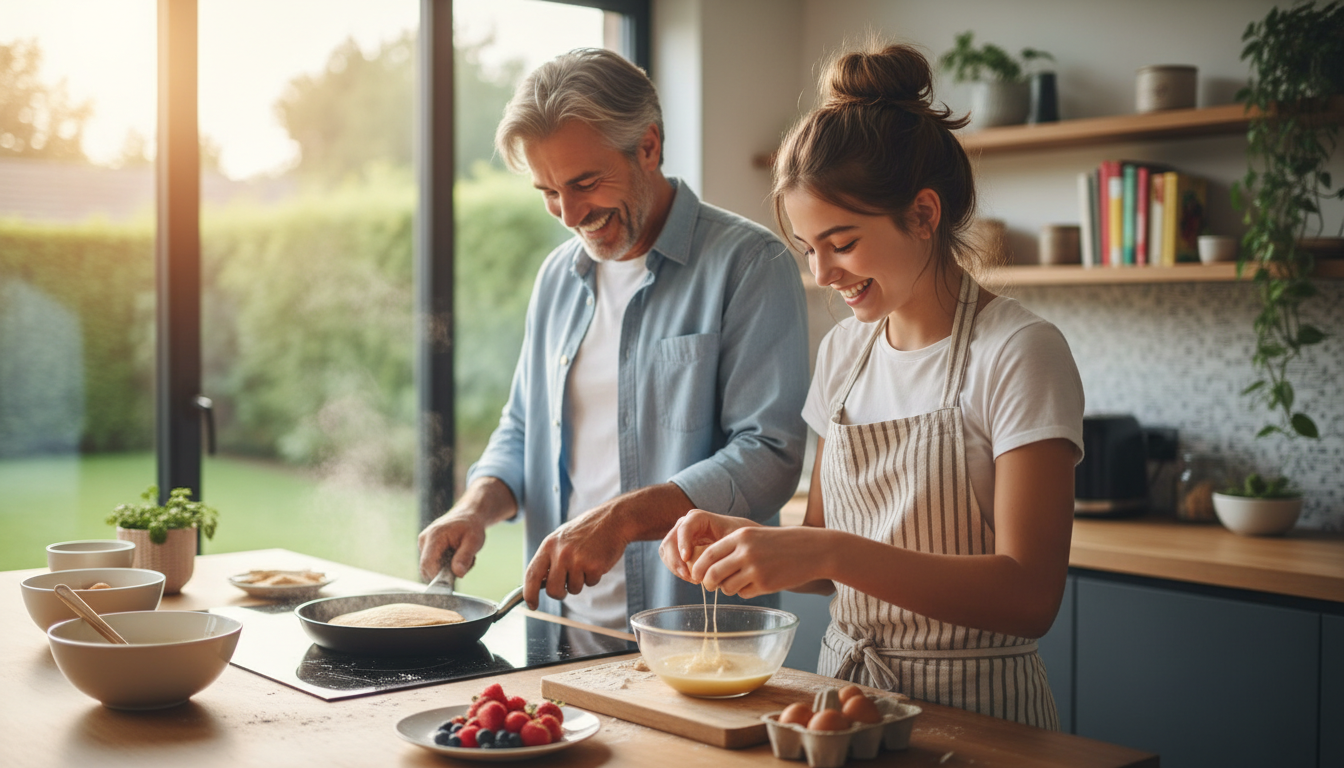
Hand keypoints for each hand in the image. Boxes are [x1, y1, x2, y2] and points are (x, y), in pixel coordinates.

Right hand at [417, 477, 515, 580]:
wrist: (468, 516)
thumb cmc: (471, 527)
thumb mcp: (474, 541)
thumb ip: (465, 557)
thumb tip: (458, 574)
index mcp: (434, 536)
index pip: (428, 564)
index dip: (438, 577)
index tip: (453, 581)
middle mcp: (424, 540)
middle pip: (427, 568)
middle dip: (445, 573)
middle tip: (464, 563)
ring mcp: (423, 544)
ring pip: (430, 568)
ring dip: (446, 569)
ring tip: (461, 557)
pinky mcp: (426, 548)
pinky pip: (432, 564)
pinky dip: (444, 566)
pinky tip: (455, 556)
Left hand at [523, 503, 628, 609]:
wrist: (613, 519)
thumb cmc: (587, 530)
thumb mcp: (562, 538)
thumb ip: (550, 558)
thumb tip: (539, 583)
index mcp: (549, 545)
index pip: (532, 574)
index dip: (529, 594)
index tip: (532, 605)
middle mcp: (561, 553)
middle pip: (552, 590)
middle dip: (559, 594)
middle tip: (566, 587)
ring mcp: (577, 560)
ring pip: (573, 589)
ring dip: (581, 581)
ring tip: (587, 562)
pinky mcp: (594, 566)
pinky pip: (590, 583)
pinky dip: (594, 576)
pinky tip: (597, 560)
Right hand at [658, 509, 759, 582]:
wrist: (739, 543)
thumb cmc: (739, 539)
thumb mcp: (734, 540)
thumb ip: (721, 547)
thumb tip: (708, 561)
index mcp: (698, 518)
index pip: (684, 527)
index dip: (683, 542)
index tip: (687, 558)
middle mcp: (686, 525)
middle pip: (670, 540)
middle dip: (676, 560)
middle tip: (690, 577)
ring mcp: (680, 537)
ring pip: (666, 551)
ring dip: (676, 567)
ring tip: (694, 579)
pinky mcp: (678, 549)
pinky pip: (670, 559)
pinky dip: (678, 570)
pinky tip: (692, 578)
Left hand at [693, 525, 829, 598]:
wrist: (811, 550)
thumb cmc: (780, 543)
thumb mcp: (754, 536)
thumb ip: (732, 547)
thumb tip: (707, 568)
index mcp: (740, 536)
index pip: (708, 555)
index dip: (699, 568)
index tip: (697, 575)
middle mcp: (745, 552)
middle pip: (713, 574)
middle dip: (708, 583)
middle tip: (709, 586)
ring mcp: (755, 569)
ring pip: (727, 587)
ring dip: (727, 588)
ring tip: (739, 582)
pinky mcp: (765, 584)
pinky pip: (744, 593)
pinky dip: (745, 592)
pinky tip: (756, 584)